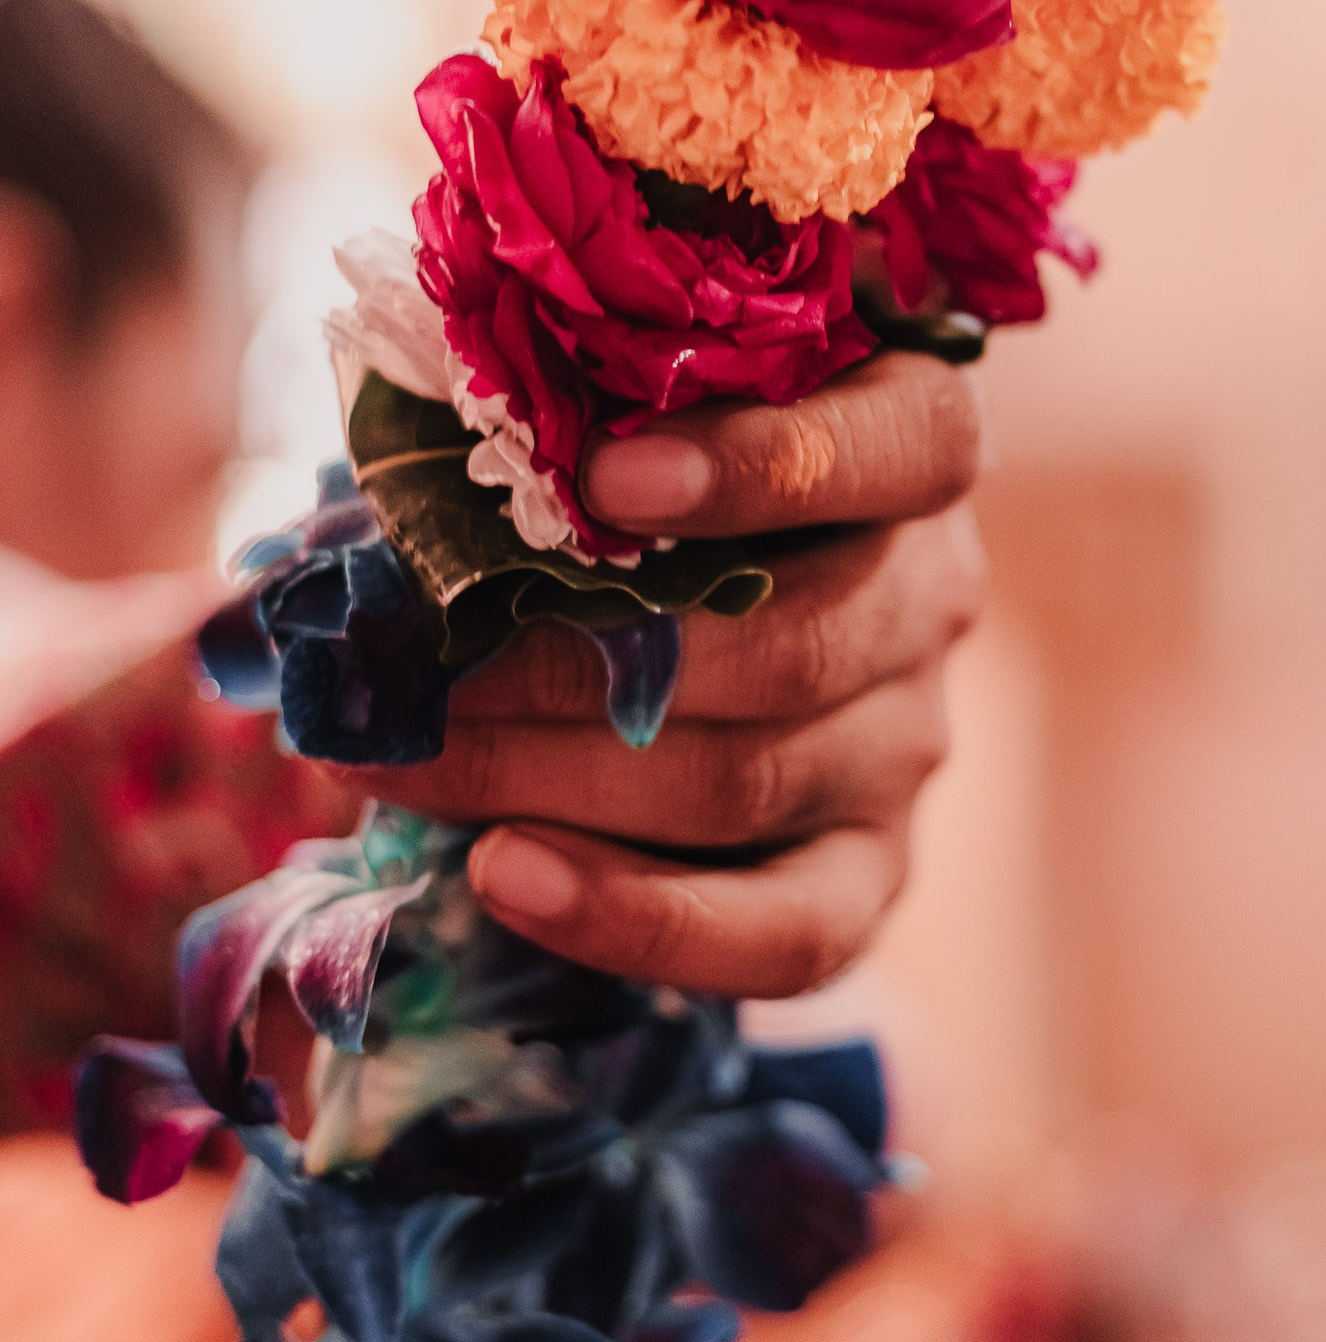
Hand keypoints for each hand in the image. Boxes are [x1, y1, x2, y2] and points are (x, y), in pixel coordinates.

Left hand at [344, 353, 986, 999]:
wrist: (698, 604)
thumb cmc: (636, 468)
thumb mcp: (621, 406)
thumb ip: (562, 409)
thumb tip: (374, 484)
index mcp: (914, 442)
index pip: (900, 445)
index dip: (764, 463)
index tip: (602, 478)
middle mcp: (935, 594)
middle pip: (792, 641)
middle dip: (570, 658)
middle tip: (402, 662)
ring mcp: (910, 742)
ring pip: (748, 777)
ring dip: (545, 774)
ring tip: (387, 761)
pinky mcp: (871, 872)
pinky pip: (780, 935)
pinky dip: (633, 918)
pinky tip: (503, 877)